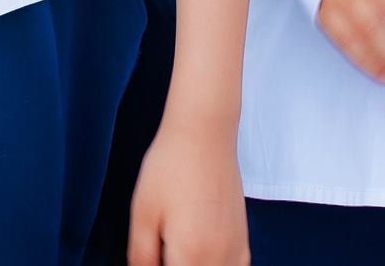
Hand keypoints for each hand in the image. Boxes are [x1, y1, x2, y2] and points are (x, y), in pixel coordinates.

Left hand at [128, 113, 248, 265]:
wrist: (204, 131)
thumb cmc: (171, 166)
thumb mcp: (142, 214)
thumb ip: (141, 256)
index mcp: (191, 255)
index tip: (150, 255)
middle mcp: (219, 257)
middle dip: (174, 264)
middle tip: (159, 248)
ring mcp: (235, 248)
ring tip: (176, 250)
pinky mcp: (243, 237)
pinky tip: (200, 257)